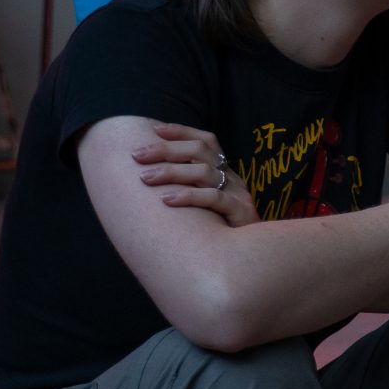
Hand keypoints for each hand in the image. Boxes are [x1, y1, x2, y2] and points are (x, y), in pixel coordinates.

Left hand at [137, 123, 259, 226]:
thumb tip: (148, 175)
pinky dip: (189, 196)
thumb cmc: (220, 232)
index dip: (182, 131)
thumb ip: (187, 189)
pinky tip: (167, 201)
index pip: (207, 141)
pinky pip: (214, 198)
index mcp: (225, 173)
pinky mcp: (241, 213)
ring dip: (171, 172)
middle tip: (136, 156)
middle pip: (200, 151)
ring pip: (204, 172)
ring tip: (145, 178)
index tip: (154, 130)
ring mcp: (239, 195)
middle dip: (165, 150)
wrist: (252, 258)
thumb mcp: (205, 205)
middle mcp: (233, 179)